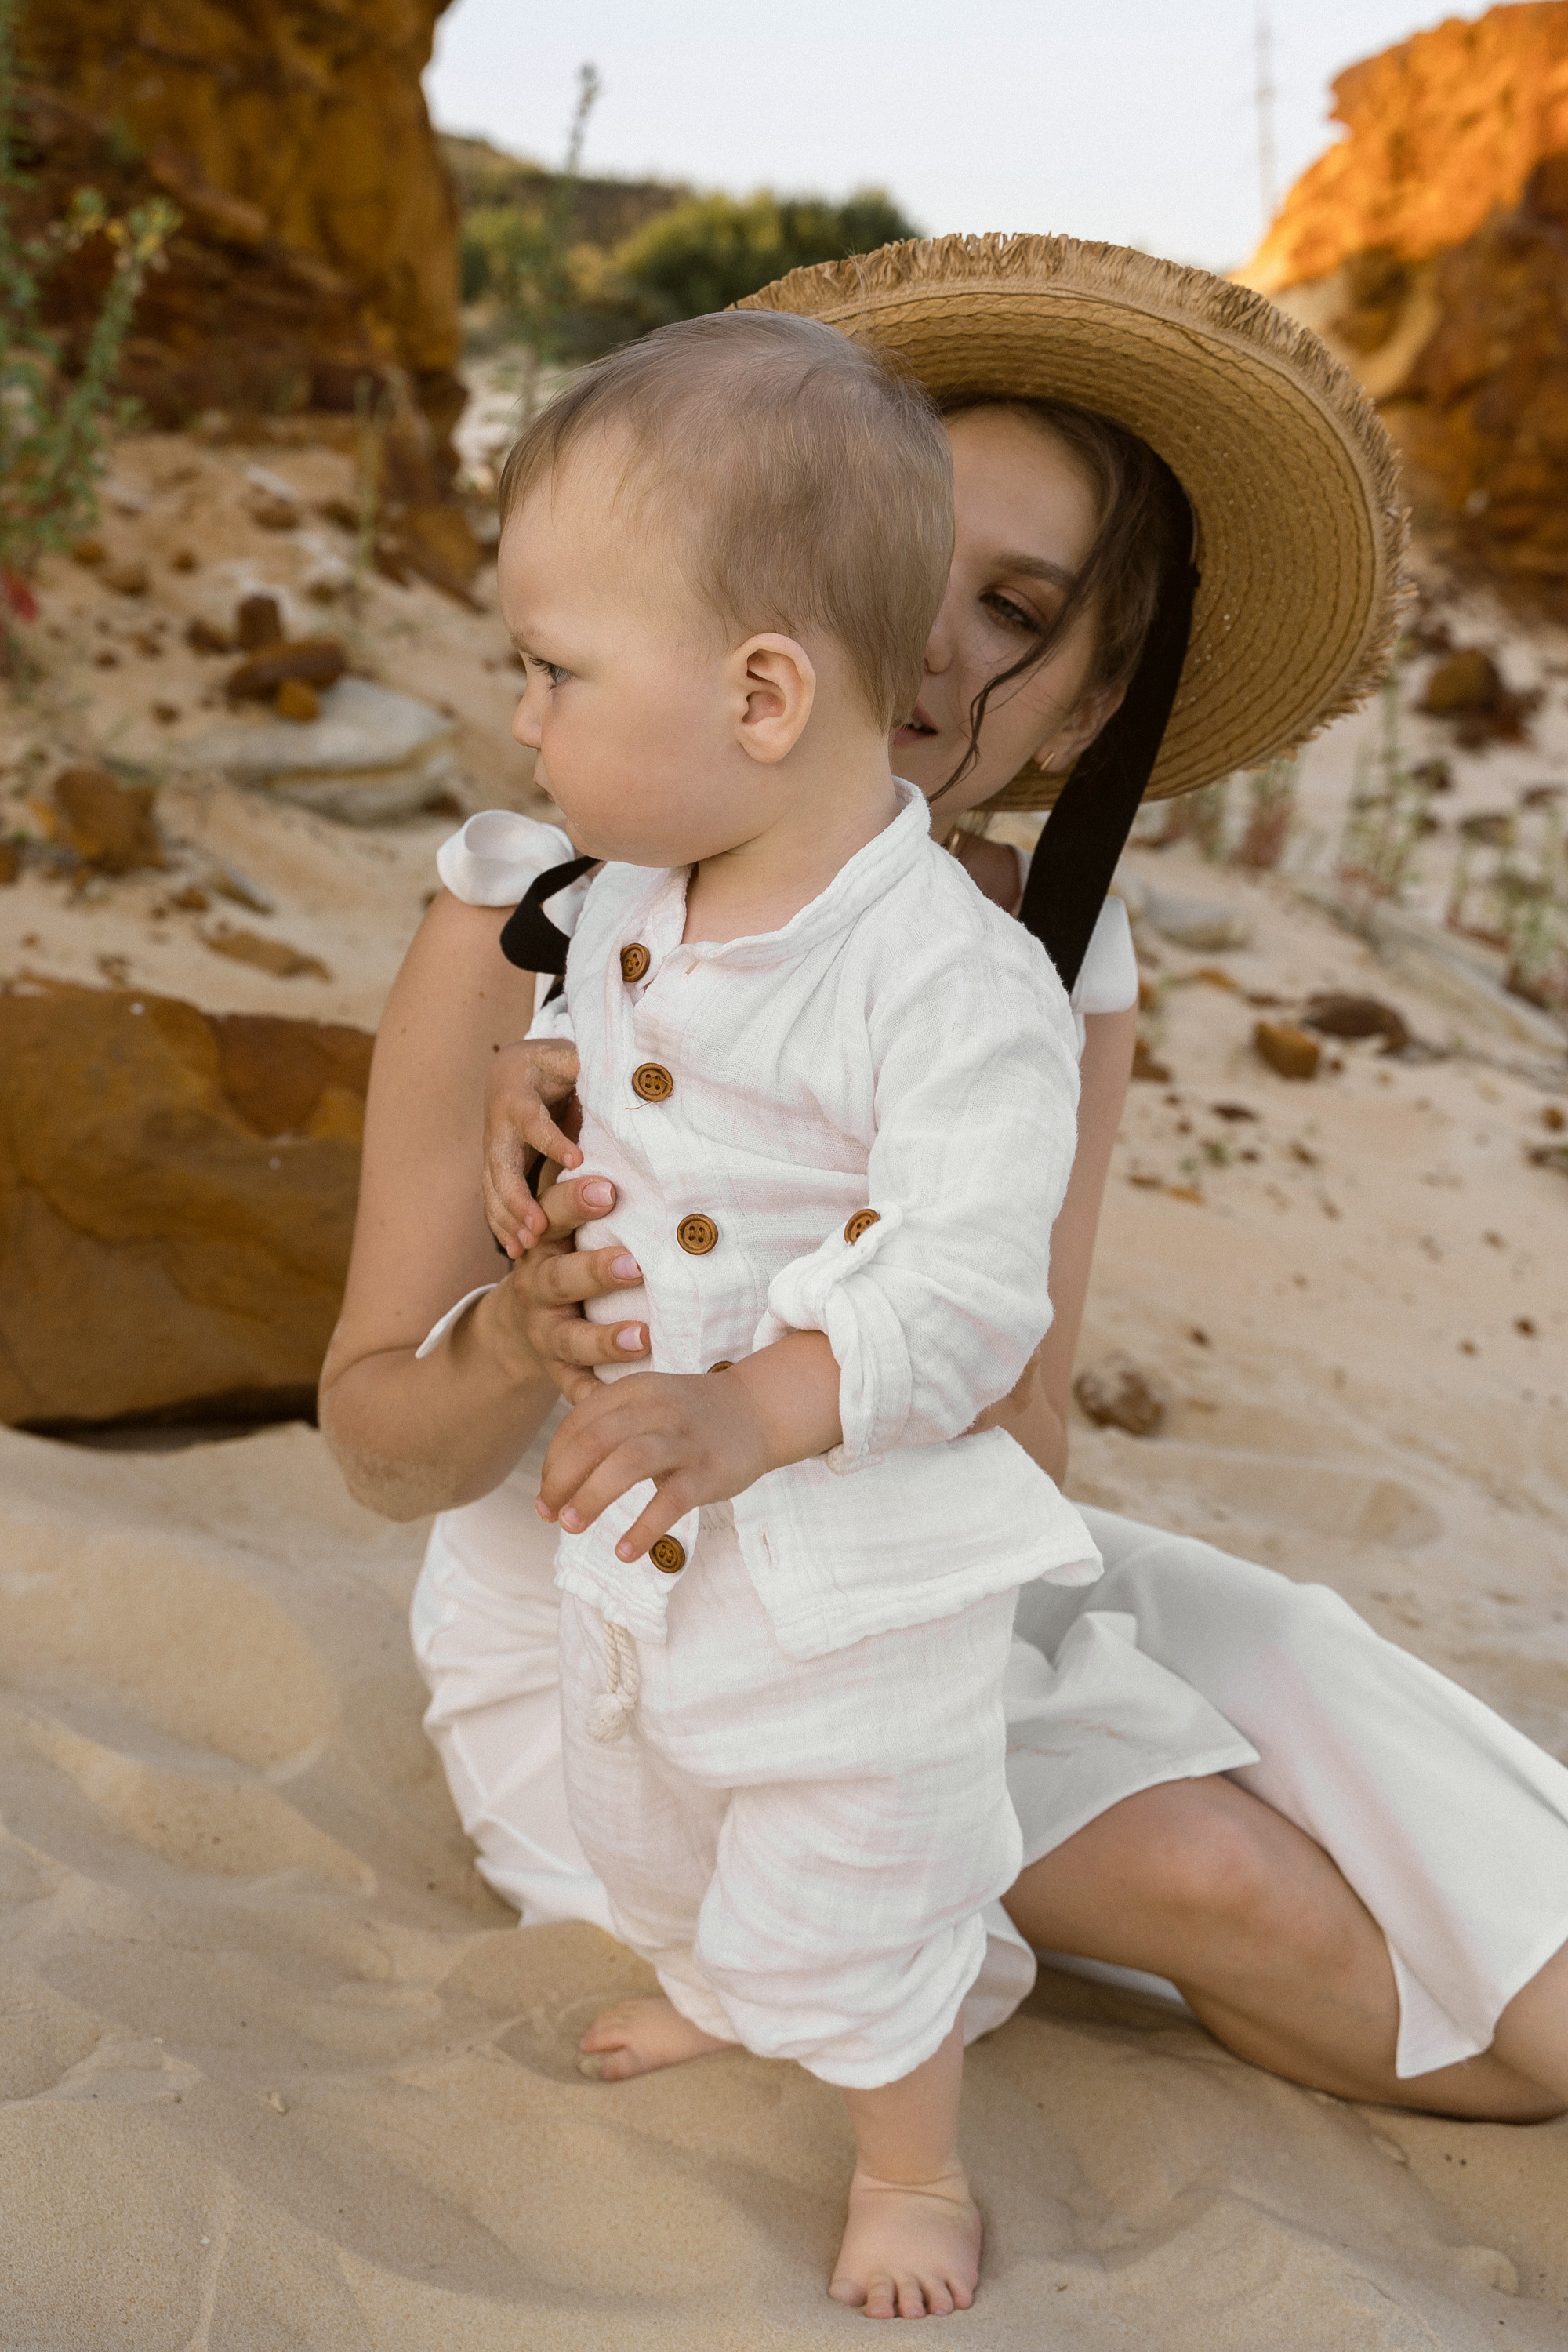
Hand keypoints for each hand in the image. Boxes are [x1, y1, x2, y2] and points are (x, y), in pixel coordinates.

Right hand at [483, 1038, 583, 1254]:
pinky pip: (493, 1198)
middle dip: (517, 1197)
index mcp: (519, 1094)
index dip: (551, 1140)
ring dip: (507, 1218)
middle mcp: (500, 1123)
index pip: (532, 1120)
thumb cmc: (549, 1063)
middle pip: (501, 1163)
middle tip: (539, 1227)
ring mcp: (493, 1147)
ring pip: (493, 1186)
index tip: (576, 1161)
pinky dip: (502, 1225)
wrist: (510, 1070)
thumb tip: (631, 1071)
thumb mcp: (567, 1056)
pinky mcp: (494, 1166)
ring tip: (526, 1246)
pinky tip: (516, 1250)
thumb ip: (588, 1064)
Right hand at [486, 1169, 649, 1403]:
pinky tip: (626, 1400)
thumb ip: (593, 1188)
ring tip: (643, 1337)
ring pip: (569, 1338)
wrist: (519, 1324)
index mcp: (544, 1241)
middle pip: (559, 1278)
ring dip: (604, 1340)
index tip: (608, 1189)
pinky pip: (574, 1388)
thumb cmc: (566, 1255)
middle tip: (635, 1264)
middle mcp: (537, 1286)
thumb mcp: (566, 1223)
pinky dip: (595, 1396)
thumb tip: (635, 1118)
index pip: (554, 1215)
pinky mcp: (556, 1371)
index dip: (575, 1202)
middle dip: (595, 1271)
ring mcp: (545, 1332)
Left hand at [537, 1369, 771, 1560]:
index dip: (553, 1463)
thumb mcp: (644, 1405)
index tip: (546, 1496)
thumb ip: (604, 1433)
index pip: (578, 1425)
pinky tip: (624, 1551)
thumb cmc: (688, 1417)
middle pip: (594, 1441)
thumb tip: (555, 1486)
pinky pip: (671, 1501)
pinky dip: (643, 1528)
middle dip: (562, 1481)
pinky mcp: (709, 1471)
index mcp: (632, 1391)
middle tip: (549, 1515)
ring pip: (629, 1463)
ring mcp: (684, 1439)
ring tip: (572, 1527)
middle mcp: (655, 1409)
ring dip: (592, 1497)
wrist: (759, 1409)